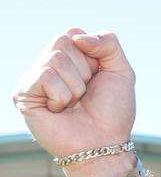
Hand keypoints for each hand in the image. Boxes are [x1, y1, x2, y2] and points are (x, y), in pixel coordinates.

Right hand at [11, 28, 136, 168]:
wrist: (104, 144)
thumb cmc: (113, 112)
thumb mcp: (122, 71)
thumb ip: (109, 43)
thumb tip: (78, 38)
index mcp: (69, 57)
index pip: (73, 33)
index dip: (92, 54)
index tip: (97, 77)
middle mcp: (48, 65)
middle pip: (62, 41)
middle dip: (84, 70)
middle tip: (85, 94)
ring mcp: (34, 79)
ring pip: (54, 59)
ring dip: (75, 86)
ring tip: (74, 104)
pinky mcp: (23, 94)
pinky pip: (45, 77)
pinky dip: (62, 95)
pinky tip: (60, 110)